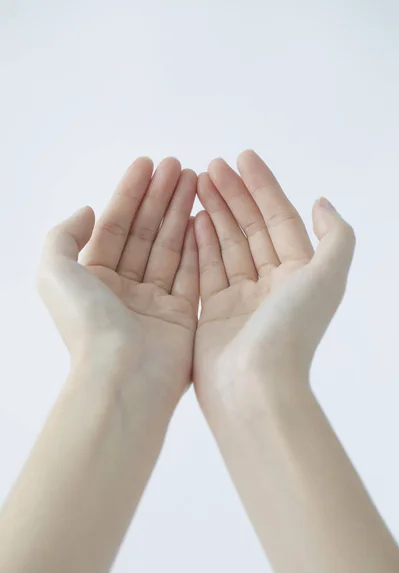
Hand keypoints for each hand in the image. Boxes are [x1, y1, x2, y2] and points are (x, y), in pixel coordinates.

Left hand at [37, 157, 198, 405]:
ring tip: (194, 180)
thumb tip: (87, 211)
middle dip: (159, 197)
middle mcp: (123, 289)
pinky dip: (196, 245)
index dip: (129, 193)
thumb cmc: (87, 324)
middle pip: (144, 232)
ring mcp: (154, 303)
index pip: (115, 225)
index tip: (147, 164)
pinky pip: (190, 273)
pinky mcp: (181, 316)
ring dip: (180, 213)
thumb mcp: (54, 272)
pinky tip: (203, 217)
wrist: (123, 377)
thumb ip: (64, 236)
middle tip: (178, 166)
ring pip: (169, 248)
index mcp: (92, 279)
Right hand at [193, 150, 354, 410]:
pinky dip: (200, 243)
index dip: (263, 186)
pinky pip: (207, 269)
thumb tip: (323, 203)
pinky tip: (191, 218)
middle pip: (251, 228)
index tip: (241, 157)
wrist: (254, 386)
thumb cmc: (291, 329)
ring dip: (214, 213)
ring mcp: (242, 298)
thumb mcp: (328, 277)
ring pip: (227, 245)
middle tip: (210, 166)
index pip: (279, 219)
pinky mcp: (215, 312)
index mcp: (300, 274)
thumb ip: (335, 237)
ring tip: (196, 183)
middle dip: (233, 195)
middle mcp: (272, 284)